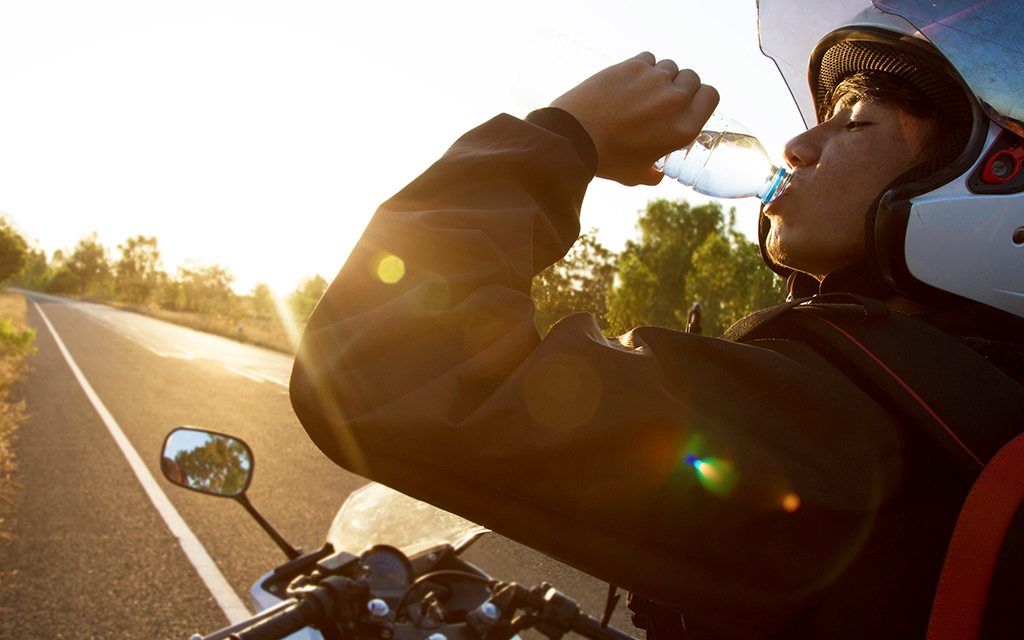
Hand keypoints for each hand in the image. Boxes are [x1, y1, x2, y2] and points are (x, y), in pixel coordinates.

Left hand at [550, 52, 718, 185]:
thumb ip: (654, 174)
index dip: (702, 97)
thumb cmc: (606, 159)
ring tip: (644, 91)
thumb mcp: (636, 175)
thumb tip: (658, 173)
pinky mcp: (633, 66)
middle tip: (664, 99)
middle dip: (681, 86)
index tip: (691, 102)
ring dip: (661, 76)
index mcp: (684, 127)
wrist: (575, 137)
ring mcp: (654, 80)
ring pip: (670, 67)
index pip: (711, 95)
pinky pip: (648, 59)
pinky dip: (642, 67)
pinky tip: (630, 81)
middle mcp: (674, 100)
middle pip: (692, 78)